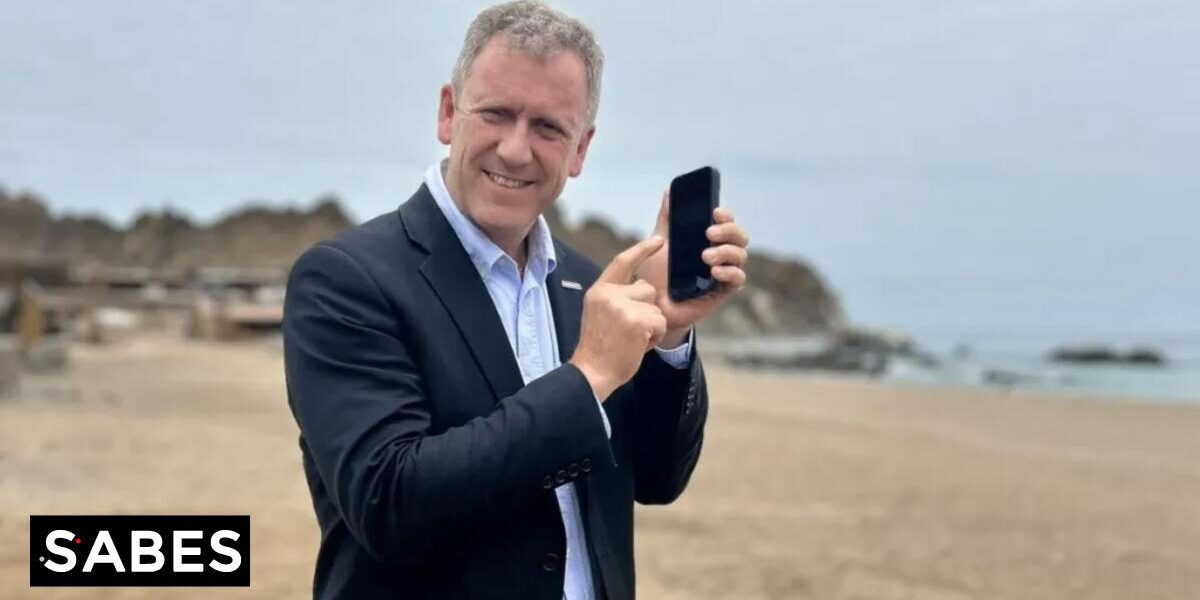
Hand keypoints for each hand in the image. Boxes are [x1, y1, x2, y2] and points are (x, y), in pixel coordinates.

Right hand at [570, 236, 668, 400]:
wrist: (592, 373)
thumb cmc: (599, 348)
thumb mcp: (600, 313)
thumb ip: (617, 297)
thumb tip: (643, 286)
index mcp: (599, 290)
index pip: (622, 262)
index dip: (641, 250)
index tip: (658, 241)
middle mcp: (609, 294)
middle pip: (647, 289)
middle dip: (647, 309)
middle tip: (629, 331)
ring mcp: (623, 307)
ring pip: (655, 308)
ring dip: (651, 325)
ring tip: (632, 339)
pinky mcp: (638, 321)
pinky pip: (660, 323)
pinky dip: (654, 337)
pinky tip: (638, 346)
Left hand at [637, 190, 749, 345]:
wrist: (653, 305)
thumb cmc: (657, 274)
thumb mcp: (658, 243)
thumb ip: (666, 220)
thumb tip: (668, 192)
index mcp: (707, 238)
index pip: (726, 221)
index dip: (725, 215)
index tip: (715, 212)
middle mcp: (720, 252)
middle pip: (739, 236)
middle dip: (728, 231)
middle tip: (709, 233)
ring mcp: (724, 271)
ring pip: (741, 255)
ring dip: (726, 252)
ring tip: (705, 256)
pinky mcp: (724, 291)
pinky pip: (738, 278)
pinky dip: (729, 272)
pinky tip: (715, 271)